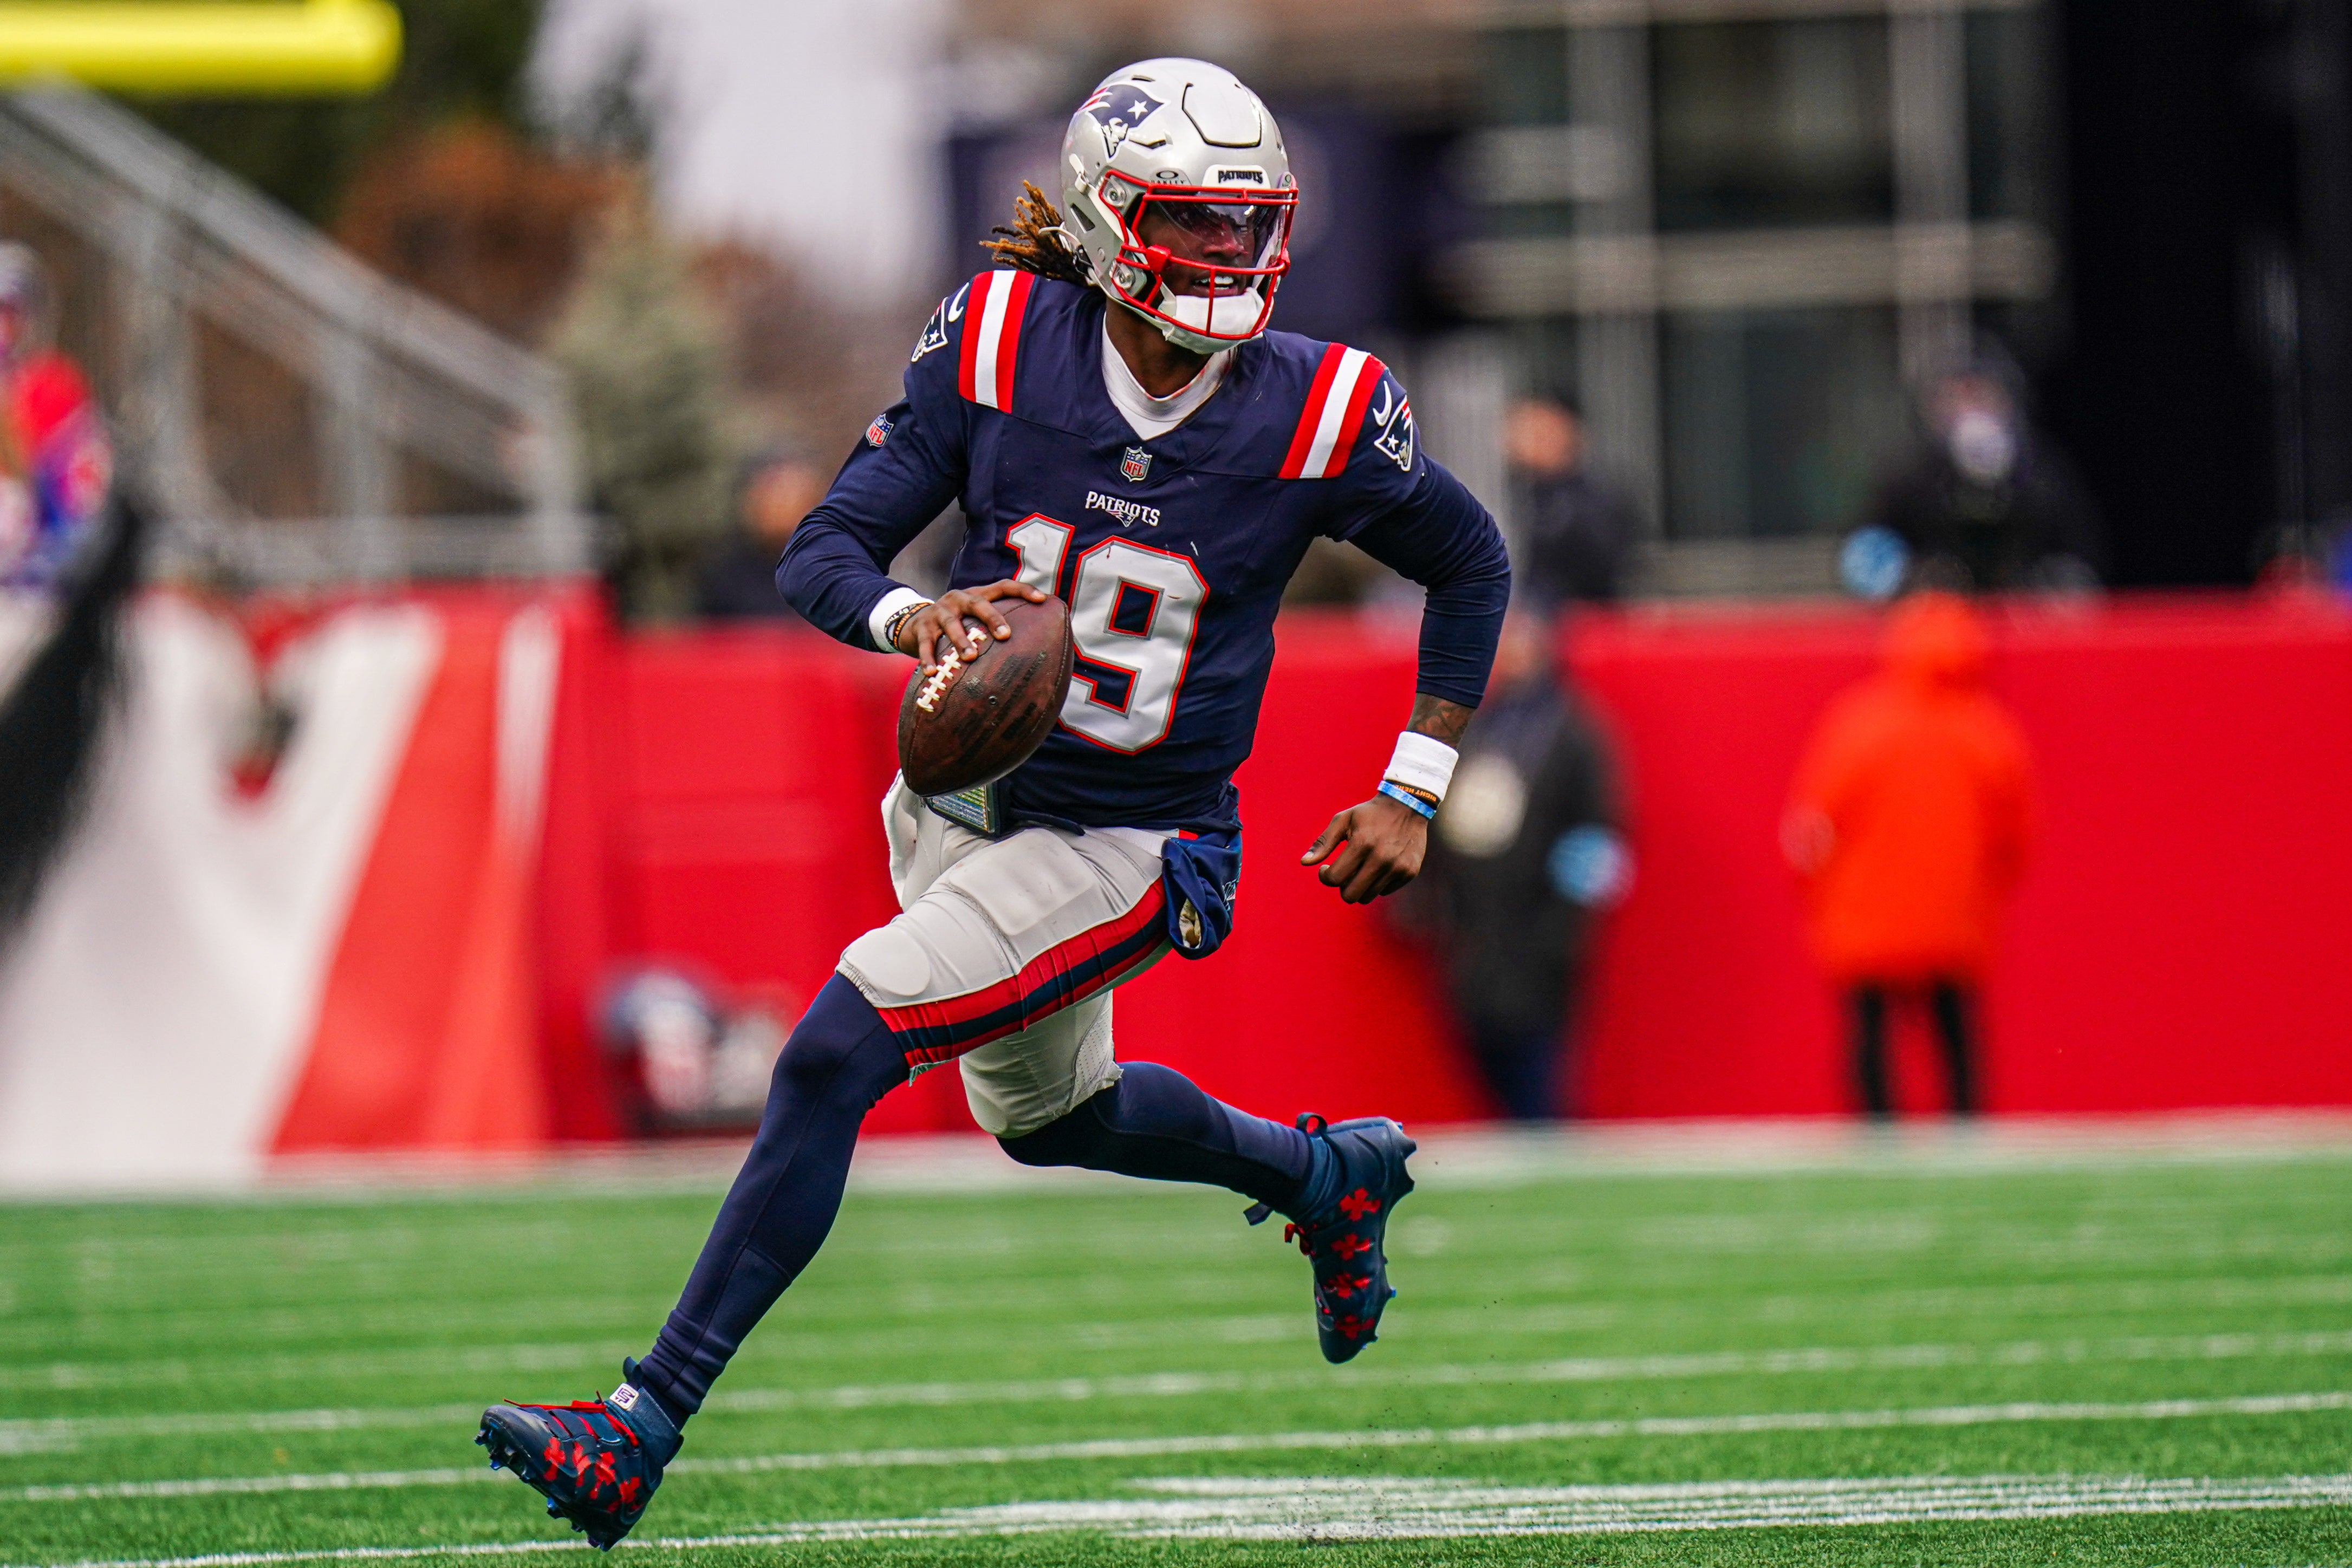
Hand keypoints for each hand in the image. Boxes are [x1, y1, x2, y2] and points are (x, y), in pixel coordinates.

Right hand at [895, 580, 1048, 671]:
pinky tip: (932, 672)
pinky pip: (925, 643)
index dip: (1022, 590)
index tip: (1041, 599)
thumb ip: (995, 627)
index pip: (1003, 587)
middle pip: (978, 603)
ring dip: (961, 640)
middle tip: (1005, 635)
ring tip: (970, 657)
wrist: (912, 624)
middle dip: (992, 618)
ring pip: (951, 623)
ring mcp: (939, 612)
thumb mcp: (973, 619)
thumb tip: (1034, 647)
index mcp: (976, 595)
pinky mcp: (921, 627)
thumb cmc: (955, 625)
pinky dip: (929, 657)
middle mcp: (958, 599)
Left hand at [1301, 793, 1428, 904]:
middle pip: (1350, 895)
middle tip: (1342, 873)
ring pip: (1367, 897)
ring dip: (1358, 886)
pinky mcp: (1409, 872)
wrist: (1408, 805)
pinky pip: (1384, 891)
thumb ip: (1324, 842)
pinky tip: (1377, 867)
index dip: (1324, 876)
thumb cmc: (1369, 813)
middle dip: (1341, 887)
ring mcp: (1397, 867)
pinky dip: (1376, 884)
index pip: (1334, 878)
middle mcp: (1381, 858)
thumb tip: (1304, 863)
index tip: (1325, 869)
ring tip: (1359, 869)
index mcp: (1362, 843)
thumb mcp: (1343, 820)